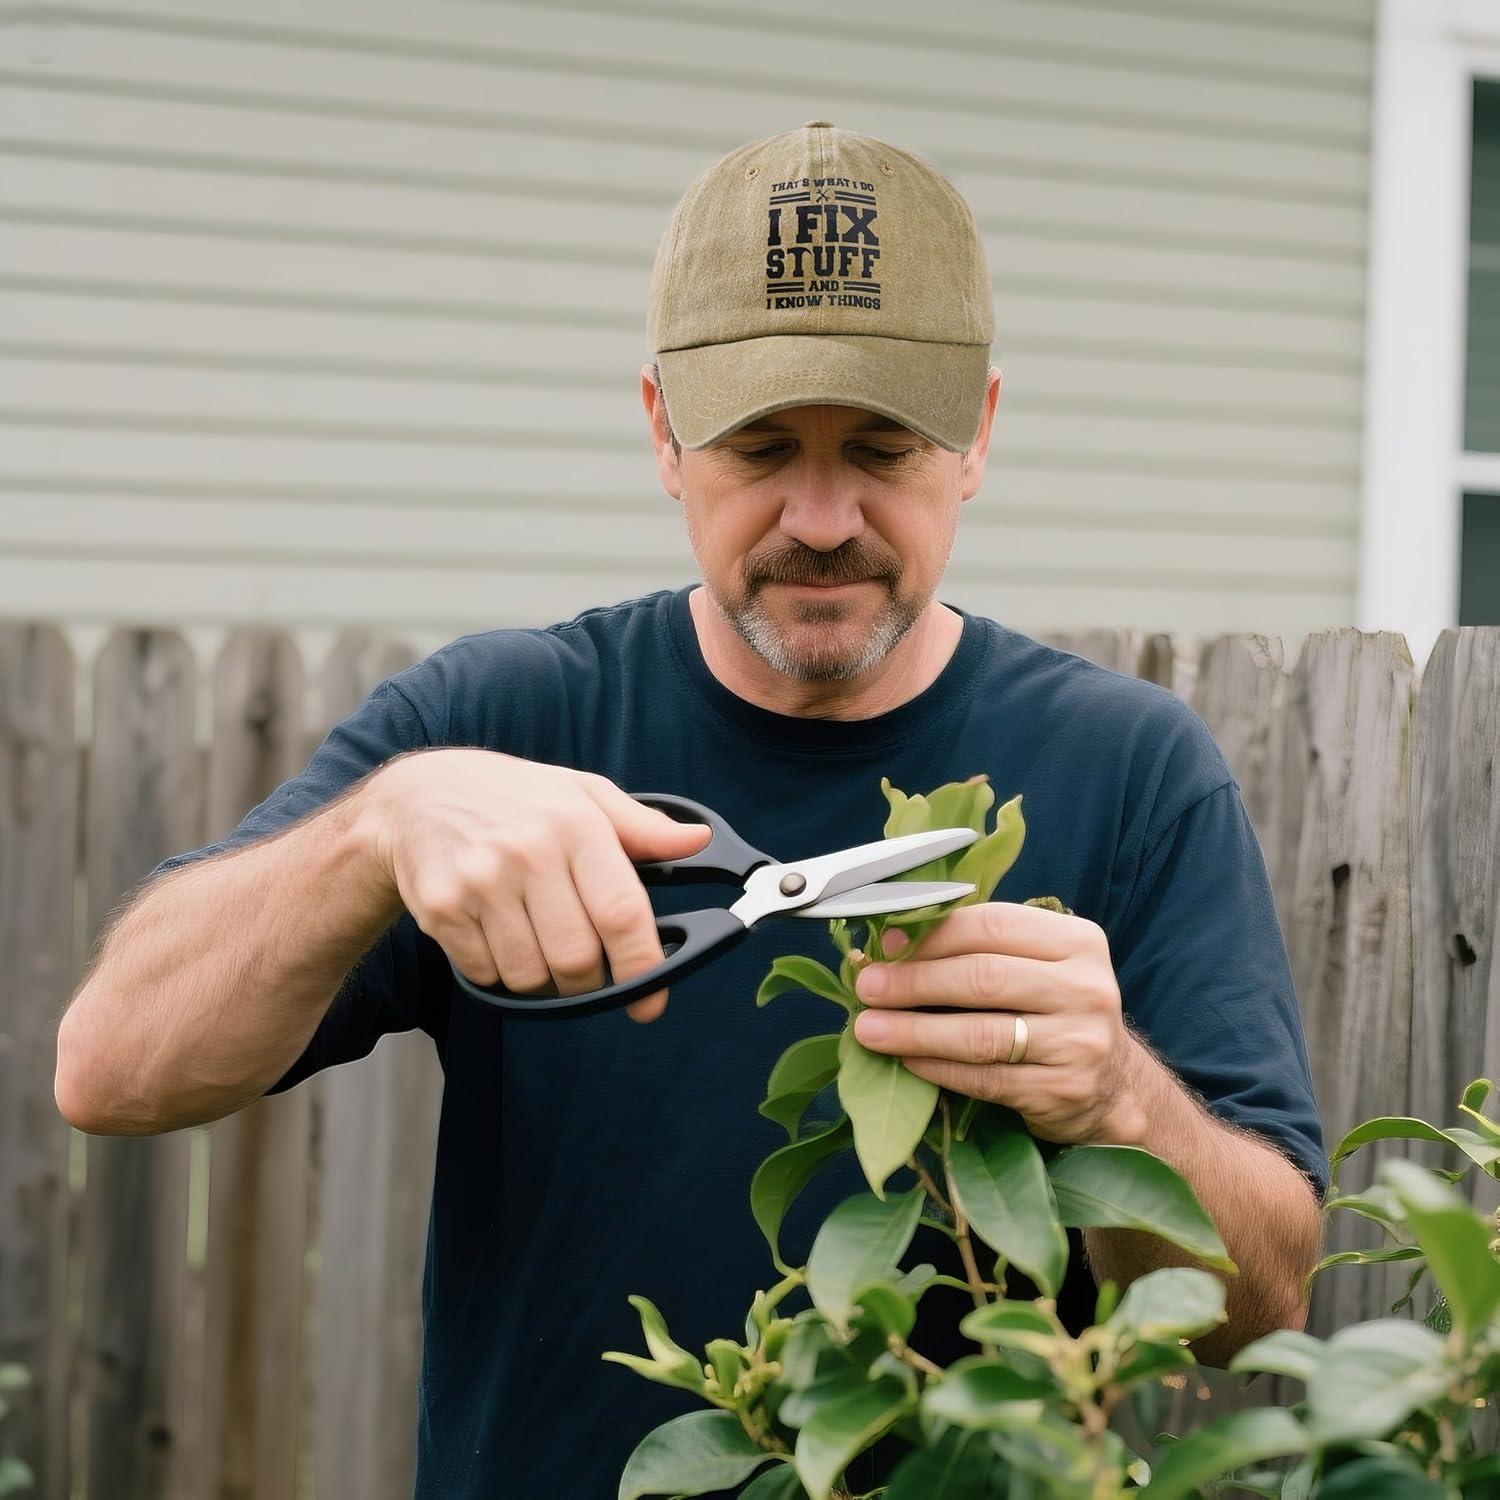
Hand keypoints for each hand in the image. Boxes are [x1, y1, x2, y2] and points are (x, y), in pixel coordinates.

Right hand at [362, 750, 711, 1022]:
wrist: (418, 797)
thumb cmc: (516, 799)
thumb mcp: (583, 793)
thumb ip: (643, 827)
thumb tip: (698, 842)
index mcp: (575, 824)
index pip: (621, 912)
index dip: (642, 966)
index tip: (651, 1000)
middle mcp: (528, 853)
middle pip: (577, 958)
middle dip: (592, 982)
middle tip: (590, 972)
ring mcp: (481, 883)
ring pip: (531, 976)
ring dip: (545, 981)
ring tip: (542, 946)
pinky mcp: (442, 909)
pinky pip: (488, 974)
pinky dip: (502, 973)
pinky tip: (501, 937)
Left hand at [850, 901, 1149, 1143]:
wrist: (1113, 1087)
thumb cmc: (1054, 1012)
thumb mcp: (1035, 966)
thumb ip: (980, 948)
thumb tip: (890, 943)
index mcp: (1078, 941)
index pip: (992, 926)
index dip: (932, 935)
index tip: (885, 946)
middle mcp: (1086, 988)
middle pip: (982, 977)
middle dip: (914, 981)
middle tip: (866, 987)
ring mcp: (1079, 1043)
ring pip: (980, 1033)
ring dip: (914, 1030)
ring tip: (868, 1029)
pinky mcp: (1063, 1091)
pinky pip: (985, 1078)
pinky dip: (938, 1068)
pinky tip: (906, 1060)